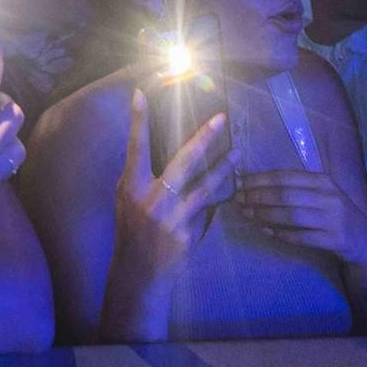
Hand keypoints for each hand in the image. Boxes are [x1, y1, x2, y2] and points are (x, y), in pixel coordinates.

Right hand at [111, 89, 231, 288]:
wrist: (138, 272)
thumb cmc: (132, 231)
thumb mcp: (128, 201)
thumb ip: (143, 179)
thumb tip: (168, 155)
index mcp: (132, 186)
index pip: (135, 147)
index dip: (137, 120)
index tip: (140, 94)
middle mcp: (151, 197)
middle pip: (183, 160)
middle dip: (205, 137)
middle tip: (222, 118)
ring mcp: (171, 216)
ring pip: (205, 185)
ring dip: (224, 168)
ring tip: (238, 153)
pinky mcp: (186, 233)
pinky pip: (206, 210)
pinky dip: (216, 199)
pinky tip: (230, 190)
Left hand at [234, 169, 366, 269]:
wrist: (366, 241)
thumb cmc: (336, 214)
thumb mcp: (322, 194)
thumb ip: (297, 188)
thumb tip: (258, 184)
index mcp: (324, 181)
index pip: (285, 176)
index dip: (260, 179)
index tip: (240, 181)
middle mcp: (329, 197)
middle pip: (286, 195)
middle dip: (258, 196)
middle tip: (238, 199)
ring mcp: (334, 219)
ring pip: (292, 215)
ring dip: (266, 214)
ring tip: (247, 214)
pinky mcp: (335, 240)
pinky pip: (303, 237)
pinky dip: (282, 234)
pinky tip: (267, 232)